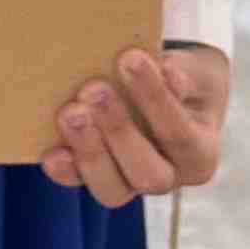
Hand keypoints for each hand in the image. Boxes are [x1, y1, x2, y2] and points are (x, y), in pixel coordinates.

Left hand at [39, 39, 228, 209]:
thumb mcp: (195, 72)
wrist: (169, 92)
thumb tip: (169, 75)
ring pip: (112, 189)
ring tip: (70, 112)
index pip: (179, 134)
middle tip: (94, 89)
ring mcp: (131, 184)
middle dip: (118, 130)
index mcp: (200, 155)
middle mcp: (169, 178)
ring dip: (88, 151)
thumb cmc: (182, 80)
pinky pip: (79, 183)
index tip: (131, 58)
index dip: (155, 99)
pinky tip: (50, 153)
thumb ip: (185, 76)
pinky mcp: (99, 178)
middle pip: (147, 174)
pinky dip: (64, 170)